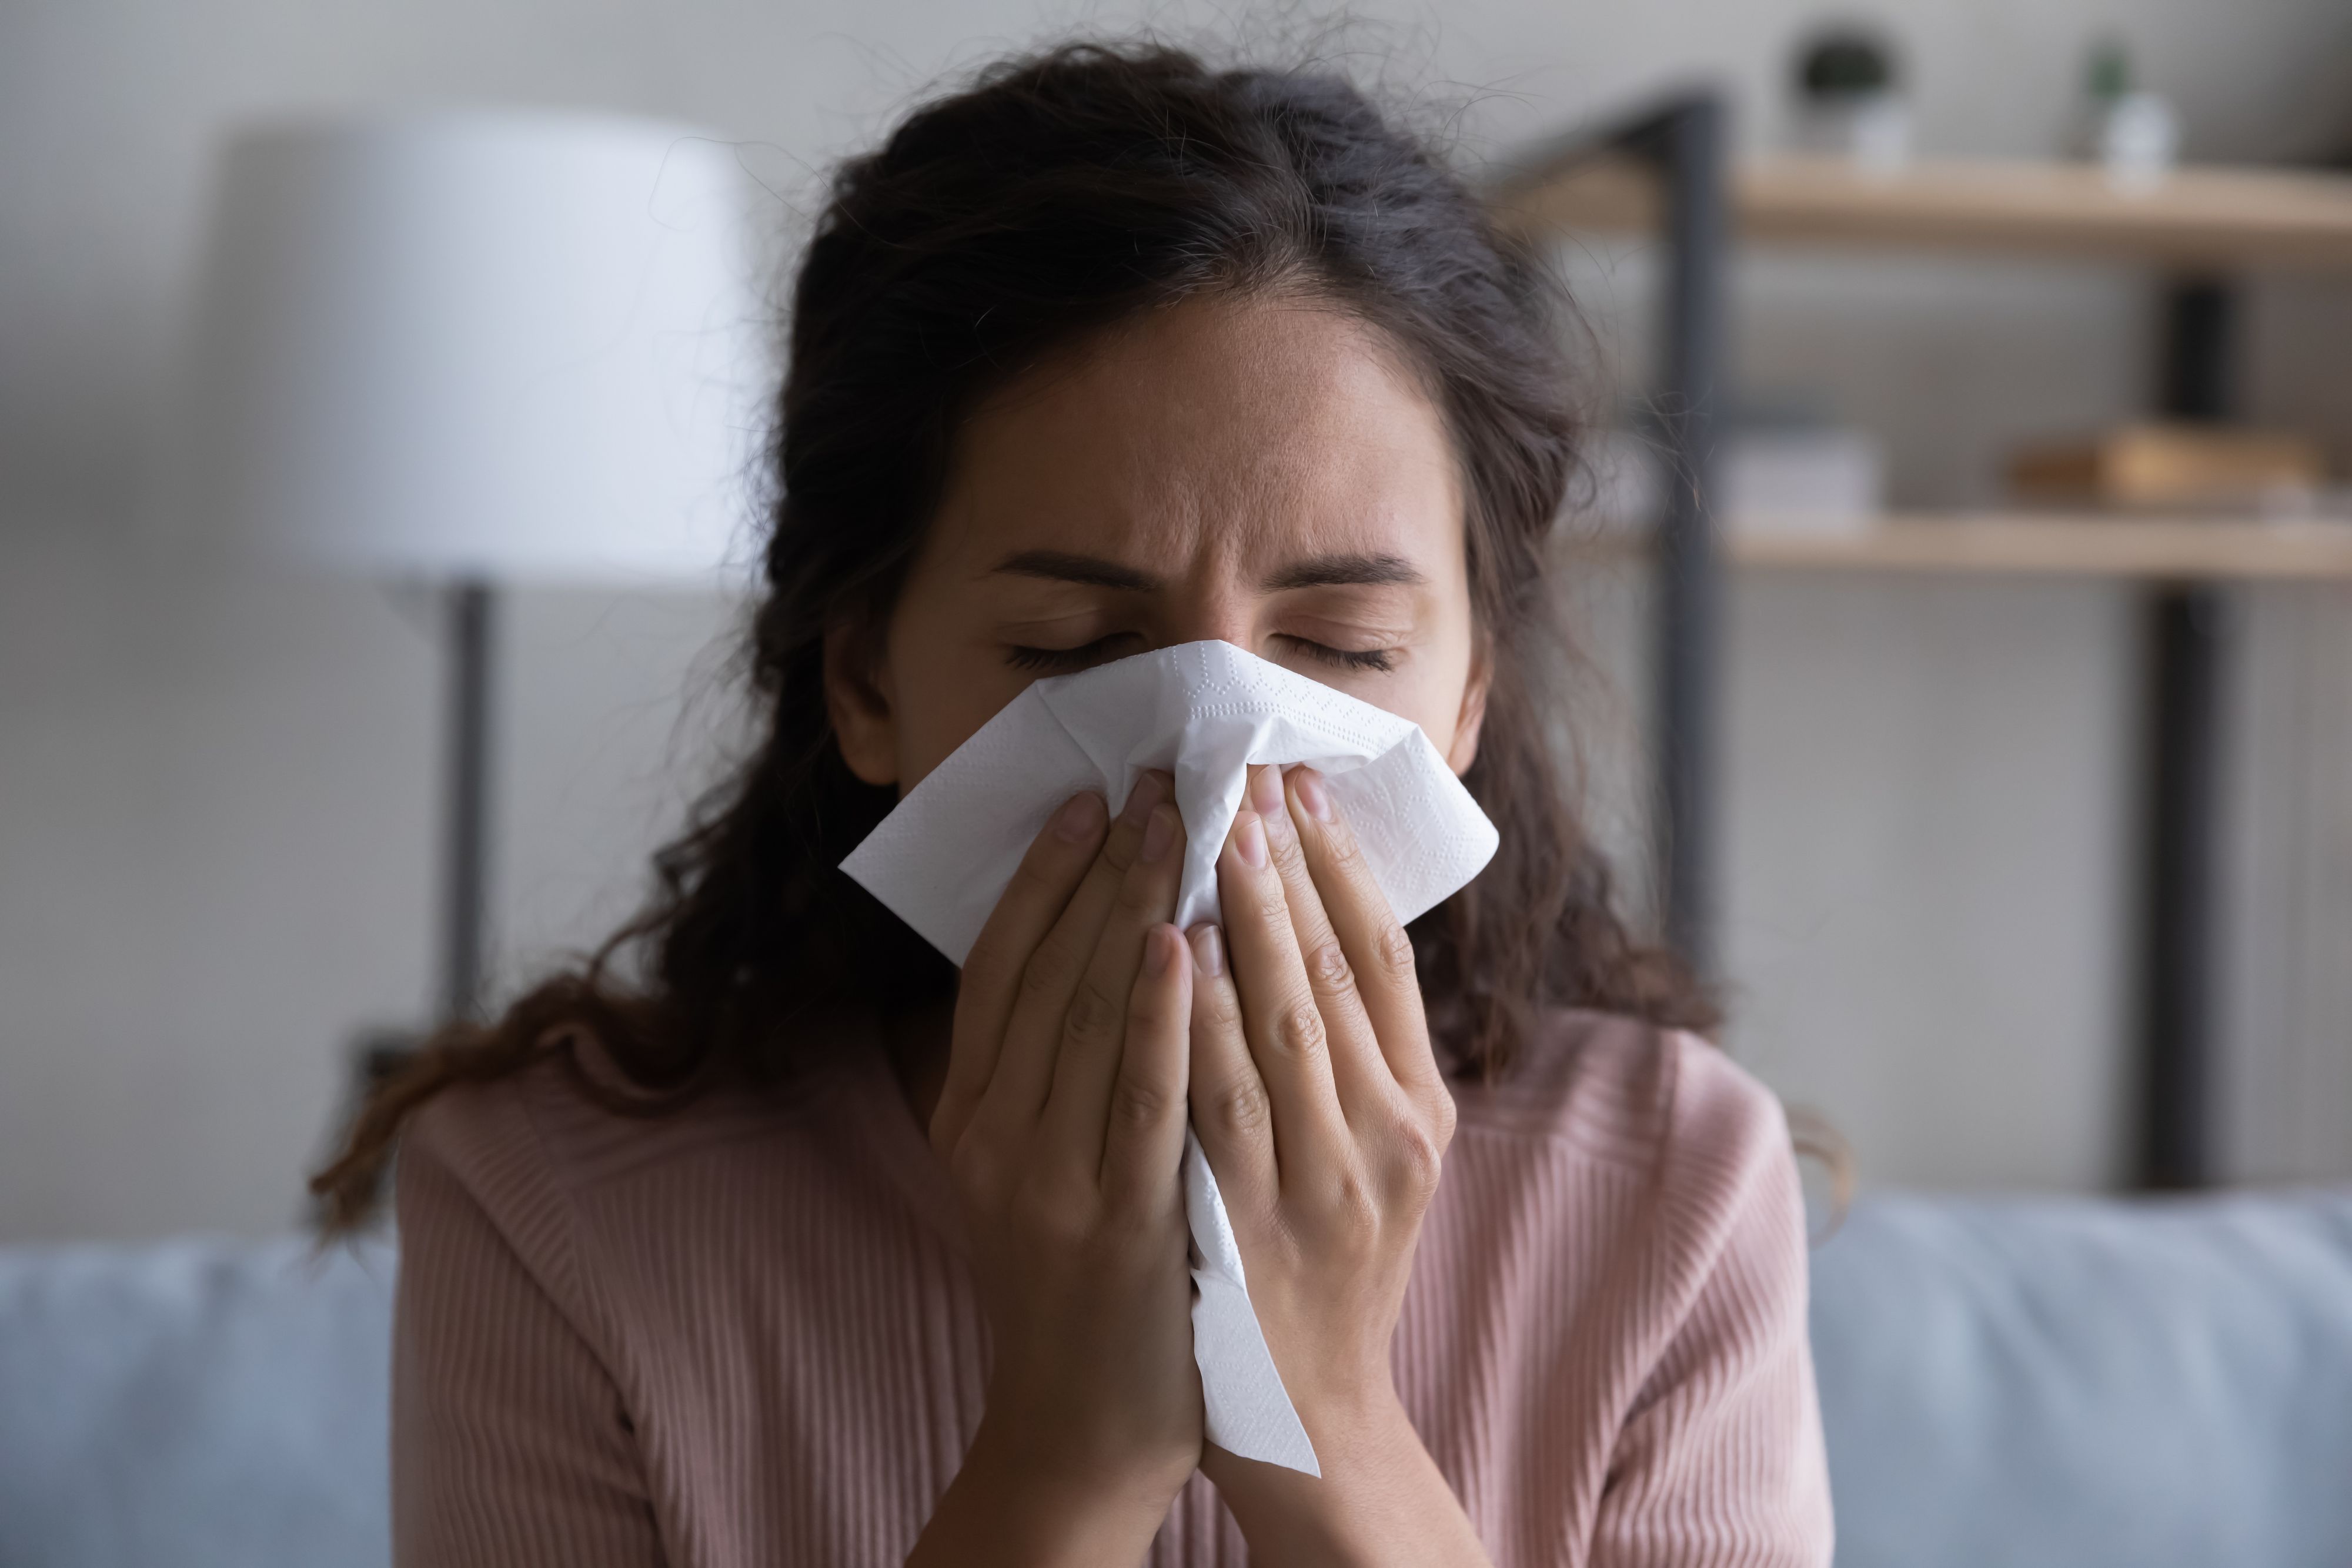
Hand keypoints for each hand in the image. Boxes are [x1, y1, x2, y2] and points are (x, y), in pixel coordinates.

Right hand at [907, 773, 1200, 1567]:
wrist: (1085, 1423)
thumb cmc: (1080, 1275)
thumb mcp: (1036, 1160)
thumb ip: (1051, 1065)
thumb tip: (1103, 936)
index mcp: (968, 1110)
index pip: (1000, 963)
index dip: (1045, 873)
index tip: (1094, 794)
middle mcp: (991, 1133)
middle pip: (1047, 970)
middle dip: (1108, 865)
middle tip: (1160, 778)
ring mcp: (1046, 1179)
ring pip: (1090, 1015)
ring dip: (1139, 908)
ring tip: (1184, 823)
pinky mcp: (1113, 1222)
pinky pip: (1140, 1097)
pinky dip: (1162, 1013)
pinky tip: (1189, 940)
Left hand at [1185, 764, 1489, 1566]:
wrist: (1300, 1409)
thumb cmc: (1329, 1261)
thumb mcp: (1374, 1158)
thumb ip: (1359, 1054)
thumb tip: (1321, 919)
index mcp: (1421, 1111)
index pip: (1384, 959)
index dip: (1343, 864)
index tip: (1300, 783)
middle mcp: (1382, 1139)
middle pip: (1333, 973)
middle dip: (1286, 866)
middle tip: (1243, 774)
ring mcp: (1317, 1182)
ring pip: (1280, 1024)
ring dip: (1244, 919)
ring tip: (1209, 829)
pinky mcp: (1246, 1221)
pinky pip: (1215, 1099)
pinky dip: (1195, 1016)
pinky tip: (1170, 947)